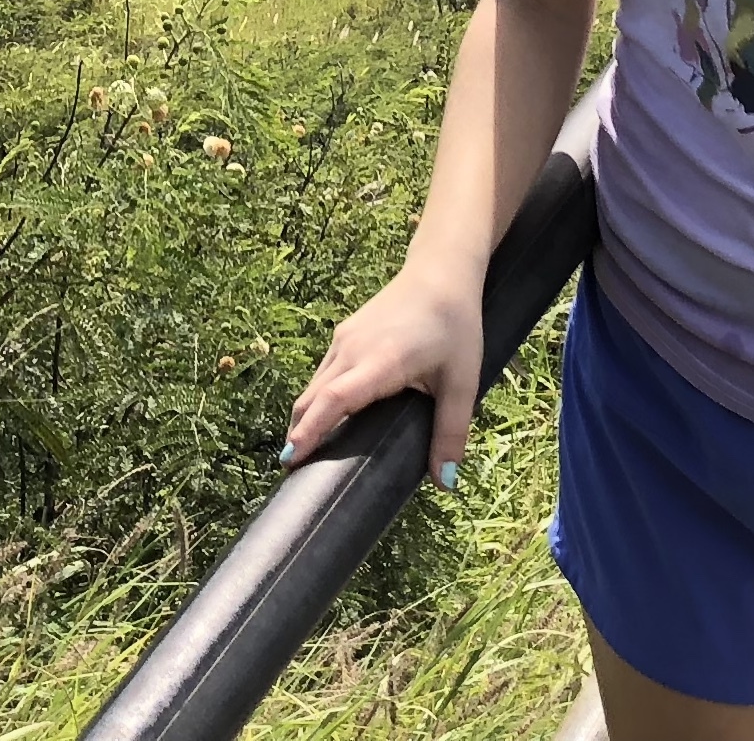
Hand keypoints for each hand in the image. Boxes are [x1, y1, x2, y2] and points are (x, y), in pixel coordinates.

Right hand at [282, 264, 483, 485]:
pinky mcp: (345, 333)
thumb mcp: (462, 382)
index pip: (335, 399)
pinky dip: (315, 397)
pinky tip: (322, 414)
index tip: (291, 458)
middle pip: (314, 395)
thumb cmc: (455, 326)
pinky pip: (323, 370)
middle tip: (291, 471)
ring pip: (315, 383)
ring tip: (301, 450)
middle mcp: (353, 349)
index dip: (312, 430)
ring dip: (304, 415)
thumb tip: (445, 482)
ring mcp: (345, 338)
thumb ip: (451, 432)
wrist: (441, 271)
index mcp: (380, 362)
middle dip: (299, 432)